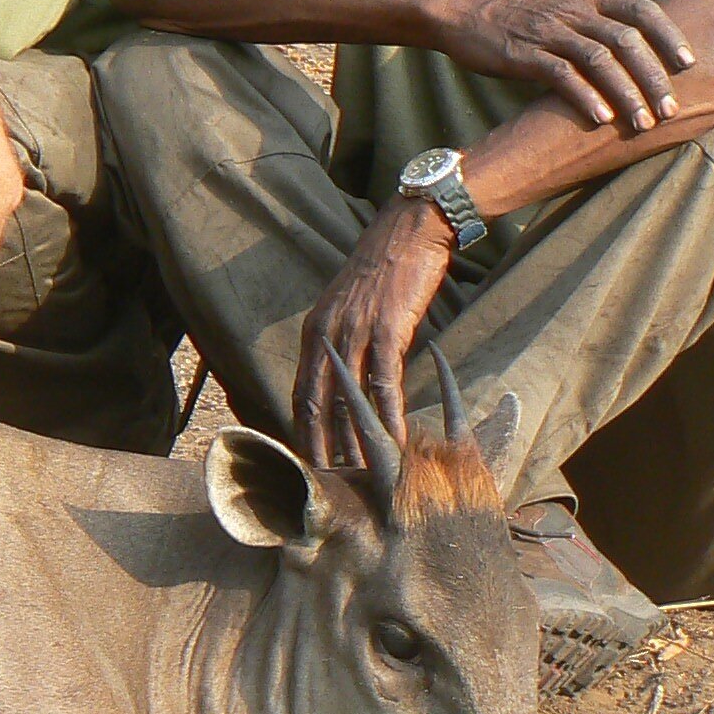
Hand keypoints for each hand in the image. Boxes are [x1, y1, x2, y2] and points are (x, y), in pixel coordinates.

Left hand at [295, 198, 453, 472]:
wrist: (412, 229)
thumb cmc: (387, 270)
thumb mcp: (351, 308)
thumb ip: (343, 342)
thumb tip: (348, 380)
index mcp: (315, 332)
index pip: (301, 392)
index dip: (302, 430)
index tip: (307, 462)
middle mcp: (327, 334)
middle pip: (316, 404)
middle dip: (319, 447)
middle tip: (326, 484)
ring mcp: (355, 333)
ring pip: (349, 400)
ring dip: (355, 442)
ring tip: (361, 477)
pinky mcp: (388, 330)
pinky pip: (385, 384)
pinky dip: (389, 417)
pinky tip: (396, 443)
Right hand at [434, 0, 695, 131]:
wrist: (462, 12)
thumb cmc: (517, 17)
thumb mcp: (563, 9)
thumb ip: (596, 25)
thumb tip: (635, 56)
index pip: (643, 10)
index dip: (669, 36)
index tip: (689, 64)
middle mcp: (574, 11)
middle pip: (627, 41)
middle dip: (653, 77)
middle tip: (670, 109)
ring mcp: (549, 31)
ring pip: (600, 60)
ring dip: (626, 94)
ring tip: (642, 123)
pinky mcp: (524, 53)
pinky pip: (562, 75)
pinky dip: (586, 98)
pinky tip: (601, 120)